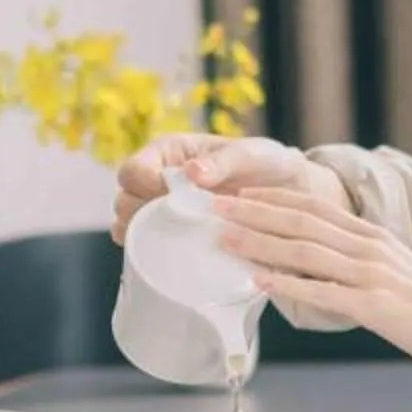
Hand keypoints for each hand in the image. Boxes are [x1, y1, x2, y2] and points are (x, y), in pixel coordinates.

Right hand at [112, 134, 346, 243]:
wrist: (286, 193)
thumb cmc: (264, 163)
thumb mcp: (249, 154)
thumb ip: (223, 161)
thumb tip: (194, 172)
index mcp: (168, 153)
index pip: (133, 169)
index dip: (140, 181)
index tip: (162, 191)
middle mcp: (158, 181)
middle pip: (124, 201)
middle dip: (136, 214)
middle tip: (165, 223)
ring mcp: (164, 209)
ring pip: (131, 225)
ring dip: (141, 236)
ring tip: (165, 243)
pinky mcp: (176, 234)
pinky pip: (151, 245)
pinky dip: (154, 252)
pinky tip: (169, 258)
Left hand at [208, 186, 411, 383]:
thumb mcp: (397, 276)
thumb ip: (361, 268)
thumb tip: (321, 273)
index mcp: (375, 237)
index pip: (316, 207)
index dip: (273, 198)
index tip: (239, 194)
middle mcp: (371, 249)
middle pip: (302, 221)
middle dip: (253, 212)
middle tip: (214, 206)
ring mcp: (373, 276)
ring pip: (305, 251)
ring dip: (260, 243)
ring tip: (224, 239)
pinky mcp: (375, 307)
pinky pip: (322, 292)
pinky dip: (287, 284)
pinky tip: (259, 281)